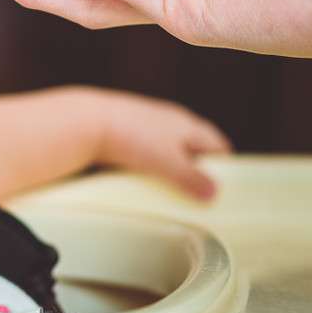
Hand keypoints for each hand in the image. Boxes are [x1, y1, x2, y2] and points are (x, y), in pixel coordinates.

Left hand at [92, 90, 232, 200]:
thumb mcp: (169, 164)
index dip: (222, 164)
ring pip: (163, 148)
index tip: (225, 184)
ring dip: (166, 167)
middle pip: (190, 146)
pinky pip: (139, 151)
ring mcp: (142, 123)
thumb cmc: (131, 137)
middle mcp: (167, 119)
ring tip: (164, 189)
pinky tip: (135, 179)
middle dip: (194, 168)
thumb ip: (192, 179)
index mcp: (186, 123)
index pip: (215, 144)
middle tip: (195, 192)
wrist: (86, 122)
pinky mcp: (120, 131)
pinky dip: (142, 164)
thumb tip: (213, 193)